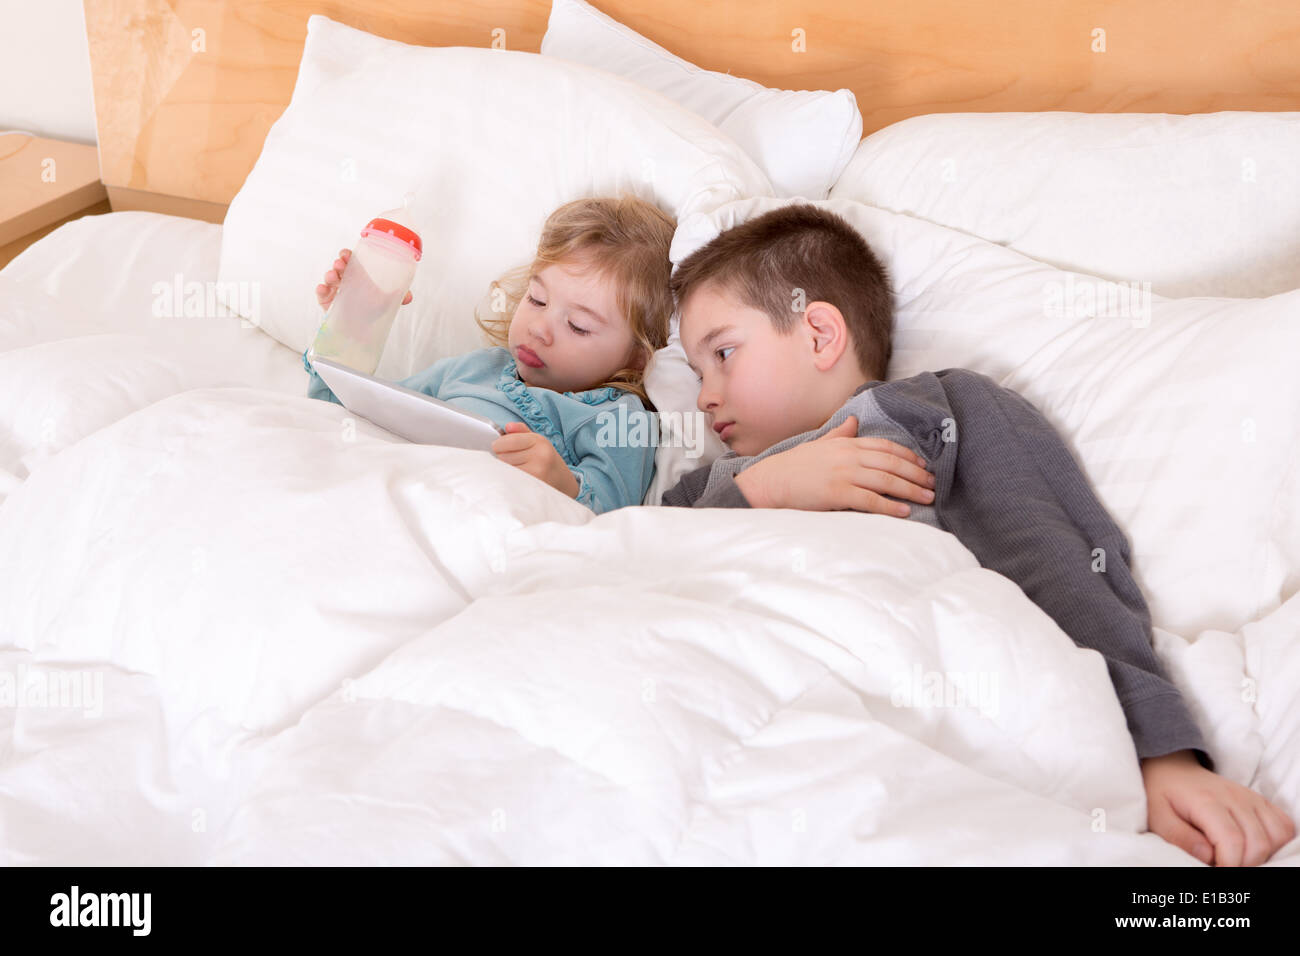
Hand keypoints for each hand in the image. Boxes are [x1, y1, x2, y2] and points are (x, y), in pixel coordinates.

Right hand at [316, 247, 413, 309]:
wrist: (363, 330)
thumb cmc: (373, 308)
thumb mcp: (387, 301)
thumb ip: (399, 297)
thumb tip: (409, 297)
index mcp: (359, 274)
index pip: (352, 260)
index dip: (348, 255)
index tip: (347, 254)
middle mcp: (346, 280)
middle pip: (339, 267)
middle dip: (339, 263)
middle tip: (340, 264)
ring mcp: (335, 290)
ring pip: (330, 279)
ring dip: (330, 275)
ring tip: (332, 276)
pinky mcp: (327, 303)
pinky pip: (322, 295)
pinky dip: (320, 290)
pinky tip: (322, 288)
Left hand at [492, 422, 578, 497]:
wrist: (562, 481)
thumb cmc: (544, 459)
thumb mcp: (537, 441)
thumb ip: (521, 431)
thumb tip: (508, 426)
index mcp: (540, 441)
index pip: (507, 441)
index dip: (499, 445)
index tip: (499, 448)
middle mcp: (541, 456)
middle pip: (503, 456)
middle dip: (502, 458)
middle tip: (513, 462)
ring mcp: (538, 472)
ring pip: (505, 469)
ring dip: (505, 470)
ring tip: (517, 470)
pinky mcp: (533, 486)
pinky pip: (510, 480)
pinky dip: (509, 479)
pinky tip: (517, 479)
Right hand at [732, 416, 935, 513]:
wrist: (770, 482)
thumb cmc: (794, 466)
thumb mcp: (819, 444)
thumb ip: (840, 433)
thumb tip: (855, 421)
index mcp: (846, 443)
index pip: (885, 446)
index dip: (909, 456)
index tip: (924, 465)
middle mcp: (848, 455)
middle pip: (892, 463)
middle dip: (917, 474)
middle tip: (934, 484)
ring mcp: (844, 474)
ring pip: (886, 480)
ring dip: (911, 490)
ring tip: (927, 498)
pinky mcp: (837, 493)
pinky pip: (870, 500)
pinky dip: (890, 506)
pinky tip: (904, 512)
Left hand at [1141, 749, 1295, 865]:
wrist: (1171, 769)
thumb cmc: (1162, 794)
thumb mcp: (1157, 816)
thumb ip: (1179, 837)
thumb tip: (1207, 856)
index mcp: (1206, 801)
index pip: (1232, 840)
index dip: (1228, 864)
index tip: (1216, 870)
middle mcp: (1234, 797)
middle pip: (1257, 843)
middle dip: (1243, 864)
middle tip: (1222, 864)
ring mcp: (1250, 798)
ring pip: (1276, 835)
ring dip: (1261, 855)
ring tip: (1237, 856)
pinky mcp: (1259, 801)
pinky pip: (1283, 825)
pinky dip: (1276, 842)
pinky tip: (1254, 847)